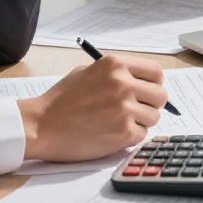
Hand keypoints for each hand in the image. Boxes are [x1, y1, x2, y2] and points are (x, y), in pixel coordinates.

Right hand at [17, 56, 168, 161]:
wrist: (42, 125)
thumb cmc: (61, 100)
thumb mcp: (88, 72)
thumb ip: (116, 74)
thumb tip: (142, 82)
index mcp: (115, 65)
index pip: (156, 72)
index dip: (154, 84)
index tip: (148, 91)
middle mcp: (123, 84)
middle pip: (161, 95)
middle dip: (151, 104)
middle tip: (137, 110)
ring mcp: (124, 109)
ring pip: (154, 117)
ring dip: (141, 121)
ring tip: (119, 122)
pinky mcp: (122, 133)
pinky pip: (142, 135)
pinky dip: (131, 137)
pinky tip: (112, 133)